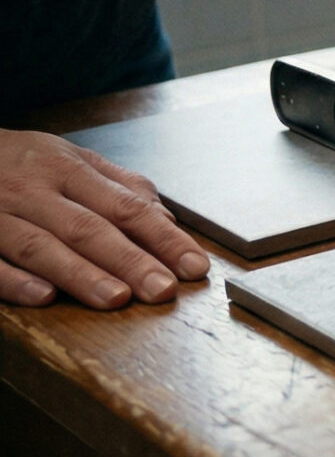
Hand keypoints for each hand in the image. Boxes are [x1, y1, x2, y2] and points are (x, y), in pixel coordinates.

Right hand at [0, 131, 210, 308]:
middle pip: (87, 228)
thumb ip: (119, 187)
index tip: (194, 266)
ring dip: (79, 274)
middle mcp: (33, 190)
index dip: (163, 238)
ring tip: (115, 298)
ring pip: (40, 245)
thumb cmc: (18, 160)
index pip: (126, 207)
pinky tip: (43, 296)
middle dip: (129, 260)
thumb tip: (167, 220)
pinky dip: (15, 280)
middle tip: (162, 290)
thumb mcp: (70, 159)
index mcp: (67, 170)